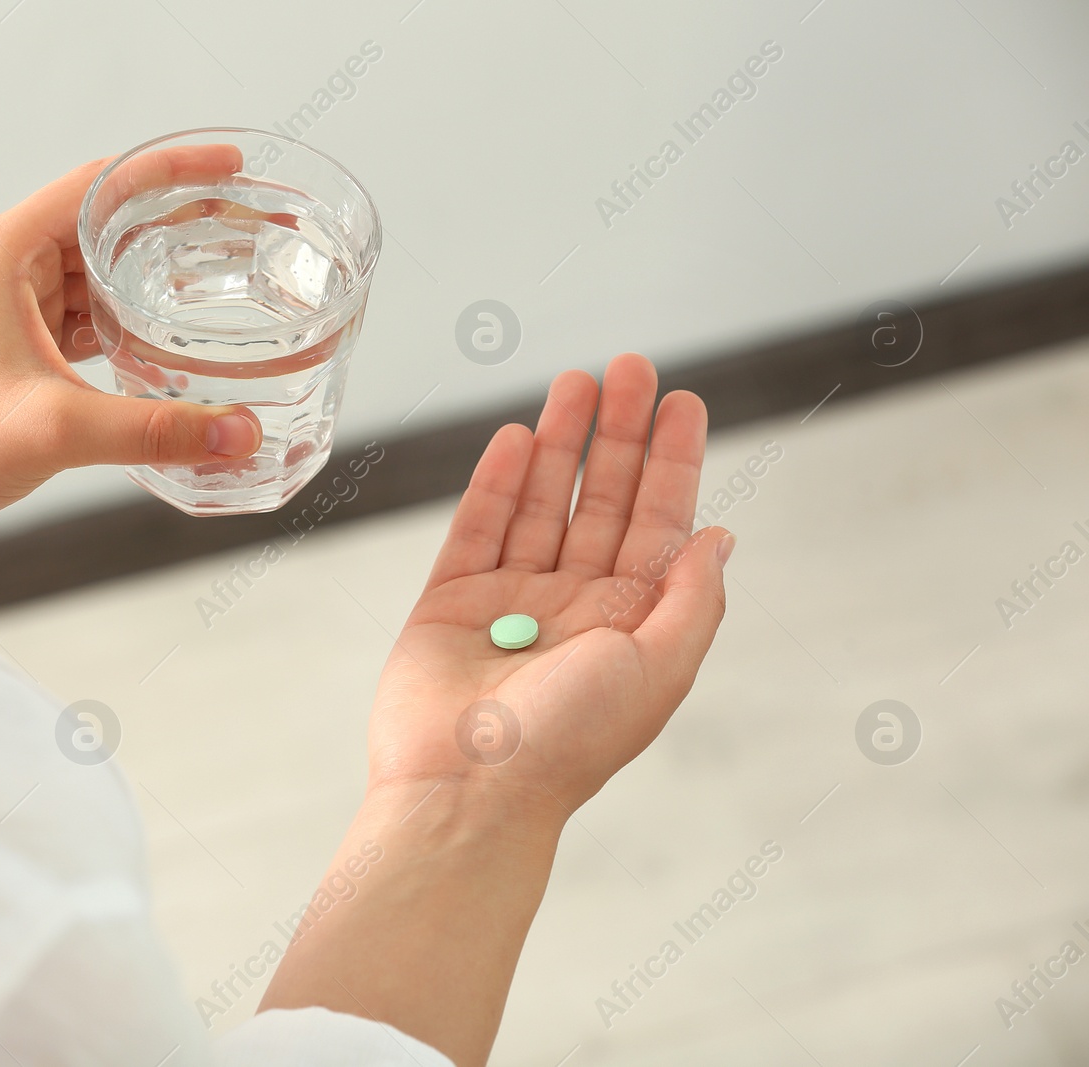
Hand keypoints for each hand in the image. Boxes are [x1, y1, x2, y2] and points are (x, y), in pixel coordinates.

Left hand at [0, 149, 262, 576]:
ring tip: (219, 282)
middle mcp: (0, 268)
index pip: (102, 185)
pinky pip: (85, 318)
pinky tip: (169, 342)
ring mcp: (6, 308)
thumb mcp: (54, 429)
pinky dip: (128, 324)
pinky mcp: (14, 350)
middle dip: (175, 225)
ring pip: (98, 274)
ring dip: (153, 278)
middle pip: (106, 223)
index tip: (231, 168)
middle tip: (242, 231)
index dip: (172, 170)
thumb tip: (238, 433)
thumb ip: (155, 429)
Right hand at [368, 352, 732, 815]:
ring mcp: (511, 601)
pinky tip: (519, 437)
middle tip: (630, 367)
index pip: (659, 522)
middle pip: (602, 499)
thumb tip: (720, 535)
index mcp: (630, 623)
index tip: (683, 402)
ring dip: (561, 441)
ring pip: (541, 502)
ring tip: (576, 380)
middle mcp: (575, 606)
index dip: (672, 460)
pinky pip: (477, 527)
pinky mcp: (451, 602)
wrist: (466, 789)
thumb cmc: (566, 744)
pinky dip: (497, 481)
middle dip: (619, 433)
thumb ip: (692, 598)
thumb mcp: (658, 669)